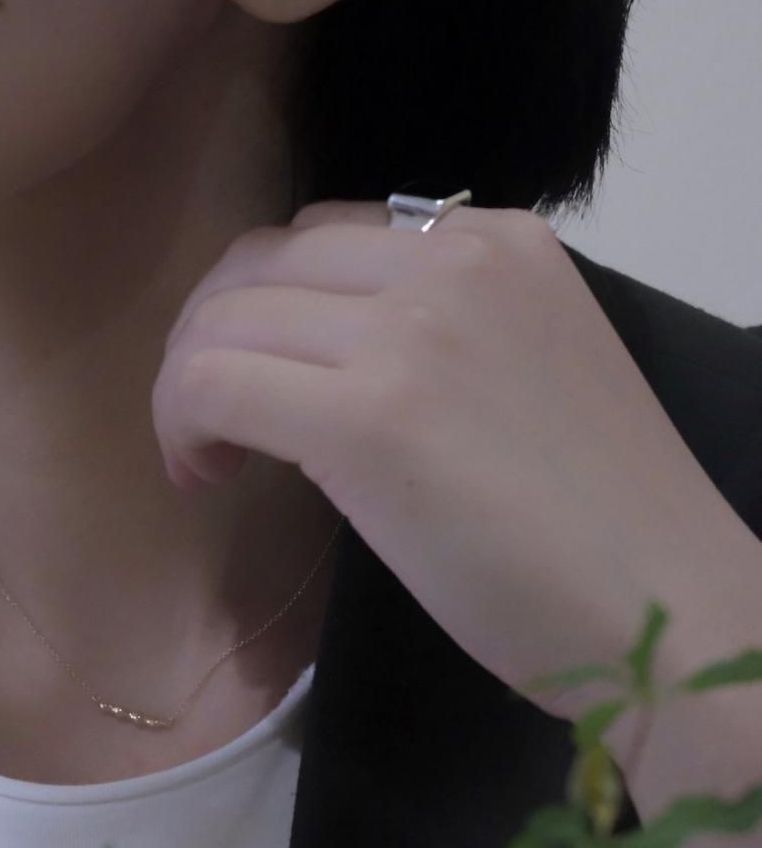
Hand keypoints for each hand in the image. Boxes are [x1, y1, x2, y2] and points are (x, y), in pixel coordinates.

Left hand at [152, 201, 752, 718]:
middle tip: (216, 417)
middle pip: (263, 262)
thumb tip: (327, 348)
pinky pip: (211, 383)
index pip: (328, 237)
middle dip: (212, 334)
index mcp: (499, 241)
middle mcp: (452, 259)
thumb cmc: (602, 520)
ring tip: (211, 456)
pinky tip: (205, 475)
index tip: (268, 380)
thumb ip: (440, 329)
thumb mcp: (528, 368)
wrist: (666, 610)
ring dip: (189, 382)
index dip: (271, 307)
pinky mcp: (368, 416)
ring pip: (225, 318)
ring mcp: (412, 331)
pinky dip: (180, 423)